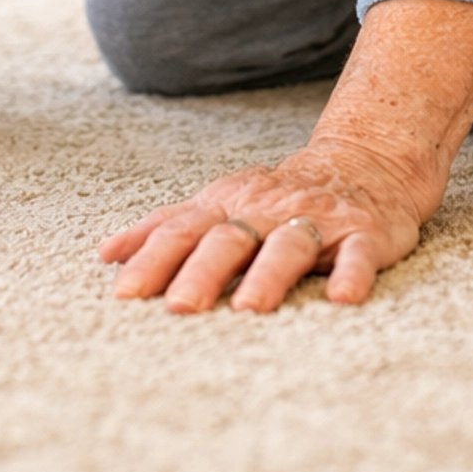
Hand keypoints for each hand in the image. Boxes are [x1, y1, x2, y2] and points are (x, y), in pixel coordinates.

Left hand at [99, 138, 427, 312]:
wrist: (365, 163)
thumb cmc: (279, 198)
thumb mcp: (221, 203)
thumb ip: (168, 228)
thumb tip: (107, 255)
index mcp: (230, 205)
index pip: (183, 229)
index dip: (153, 259)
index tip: (124, 294)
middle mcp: (268, 211)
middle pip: (230, 237)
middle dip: (202, 271)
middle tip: (179, 308)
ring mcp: (317, 221)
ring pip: (289, 246)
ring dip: (268, 275)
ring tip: (249, 308)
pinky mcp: (364, 234)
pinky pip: (358, 253)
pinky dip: (351, 273)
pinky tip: (342, 298)